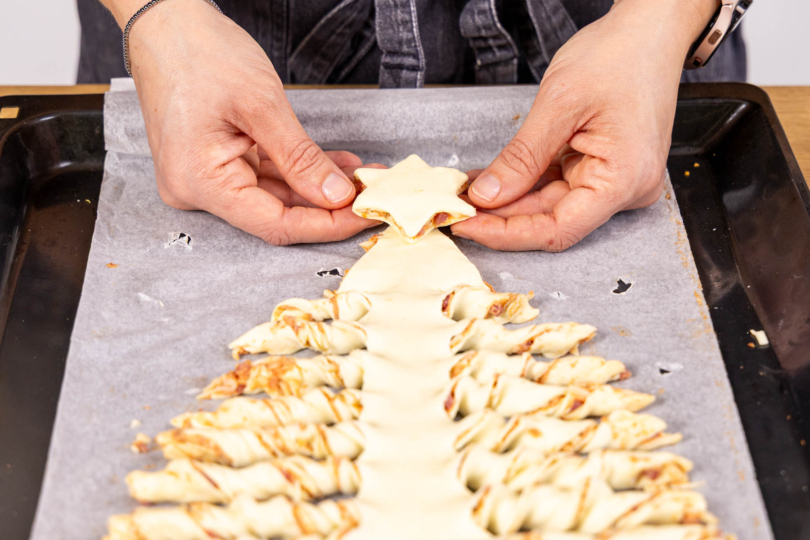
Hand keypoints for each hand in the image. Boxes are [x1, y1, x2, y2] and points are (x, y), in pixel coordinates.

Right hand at [124, 0, 373, 244]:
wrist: (165, 20)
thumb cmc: (199, 52)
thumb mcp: (261, 105)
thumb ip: (301, 158)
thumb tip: (337, 196)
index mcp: (200, 182)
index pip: (275, 225)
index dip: (326, 225)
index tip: (366, 214)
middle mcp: (197, 189)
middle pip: (276, 213)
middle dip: (328, 204)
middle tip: (373, 192)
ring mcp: (205, 177)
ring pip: (275, 195)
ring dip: (318, 186)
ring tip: (362, 175)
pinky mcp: (215, 162)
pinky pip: (265, 175)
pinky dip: (299, 170)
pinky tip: (335, 165)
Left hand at [452, 0, 716, 250]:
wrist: (649, 31)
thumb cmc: (619, 56)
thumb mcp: (560, 104)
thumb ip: (522, 157)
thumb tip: (487, 196)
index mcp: (624, 180)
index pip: (558, 230)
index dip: (508, 233)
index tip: (467, 225)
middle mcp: (625, 189)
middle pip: (552, 219)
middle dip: (501, 214)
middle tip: (456, 208)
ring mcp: (615, 181)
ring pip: (551, 204)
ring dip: (508, 199)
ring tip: (467, 190)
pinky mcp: (603, 168)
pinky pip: (558, 185)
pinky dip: (524, 182)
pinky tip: (492, 179)